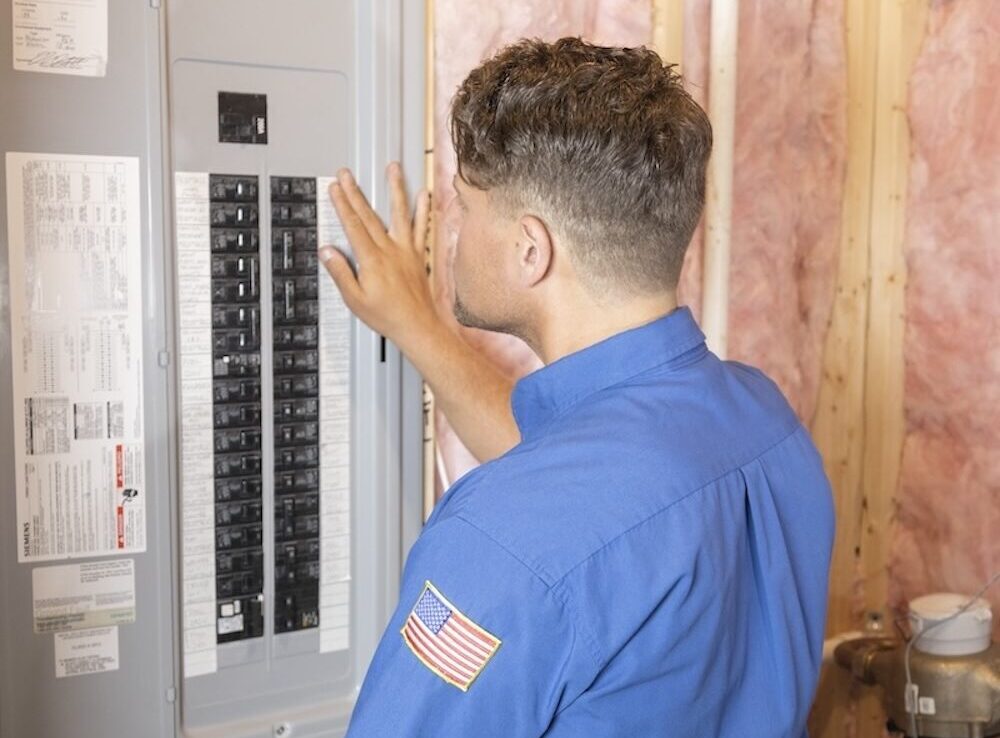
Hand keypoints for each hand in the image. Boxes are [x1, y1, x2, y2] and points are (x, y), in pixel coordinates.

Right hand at [319, 163, 433, 343]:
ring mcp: (406, 251)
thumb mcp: (355, 300)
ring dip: (395, 189)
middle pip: (369, 215)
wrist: (418, 326)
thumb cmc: (388, 316)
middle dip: (356, 192)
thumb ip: (341, 273)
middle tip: (347, 174)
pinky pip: (421, 228)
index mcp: (372, 261)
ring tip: (393, 169)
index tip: (335, 189)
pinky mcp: (418, 255)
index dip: (342, 205)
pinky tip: (424, 195)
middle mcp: (390, 251)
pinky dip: (423, 210)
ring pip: (400, 214)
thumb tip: (328, 252)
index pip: (353, 226)